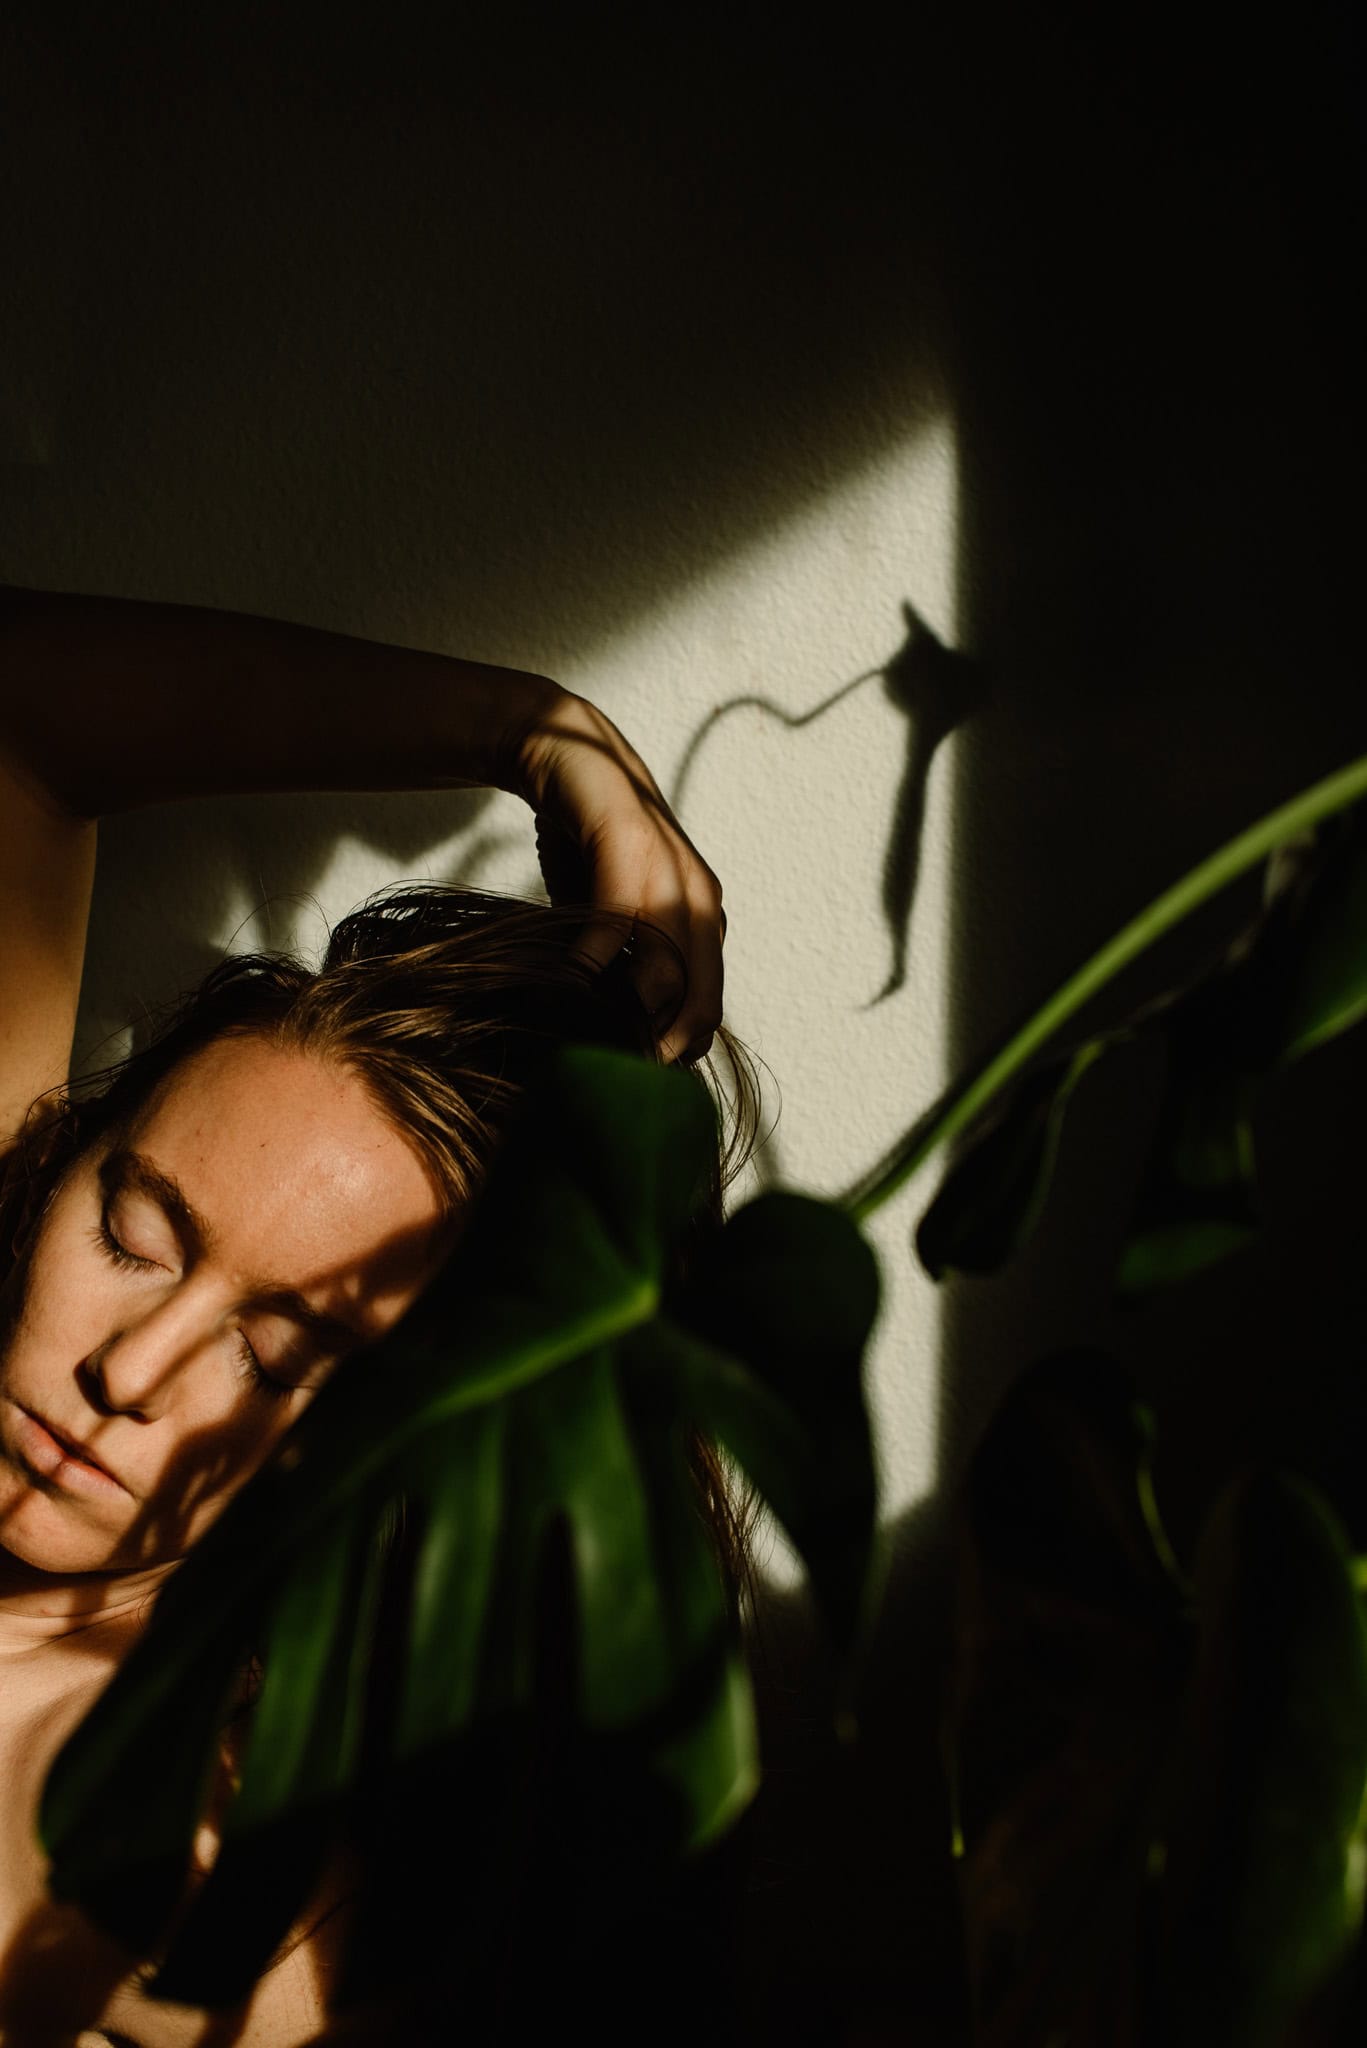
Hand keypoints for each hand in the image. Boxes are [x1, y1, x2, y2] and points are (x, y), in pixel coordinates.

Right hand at [507, 688, 725, 1065]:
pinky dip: (592, 959)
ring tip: (595, 1036)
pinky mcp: (628, 846)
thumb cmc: (586, 846)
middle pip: (699, 996)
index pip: (709, 1004)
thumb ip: (621, 964)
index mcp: (702, 919)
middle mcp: (698, 899)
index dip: (681, 1048)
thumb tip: (606, 1034)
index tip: (642, 1077)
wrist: (569, 755)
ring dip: (630, 1010)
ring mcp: (669, 871)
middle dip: (664, 1043)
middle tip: (622, 1074)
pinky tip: (569, 979)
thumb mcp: (612, 915)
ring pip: (666, 965)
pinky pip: (617, 920)